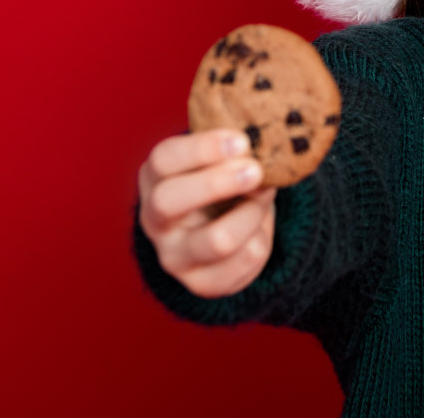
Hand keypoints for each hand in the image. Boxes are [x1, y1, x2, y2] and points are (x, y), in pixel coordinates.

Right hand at [137, 128, 278, 298]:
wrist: (218, 230)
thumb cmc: (220, 182)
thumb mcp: (218, 161)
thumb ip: (234, 152)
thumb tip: (268, 144)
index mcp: (155, 178)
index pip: (163, 159)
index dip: (203, 148)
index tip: (242, 141)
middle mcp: (155, 219)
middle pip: (169, 201)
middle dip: (217, 183)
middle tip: (256, 170)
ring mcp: (174, 256)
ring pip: (217, 240)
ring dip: (252, 213)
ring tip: (262, 197)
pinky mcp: (201, 283)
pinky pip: (246, 258)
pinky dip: (263, 235)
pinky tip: (258, 225)